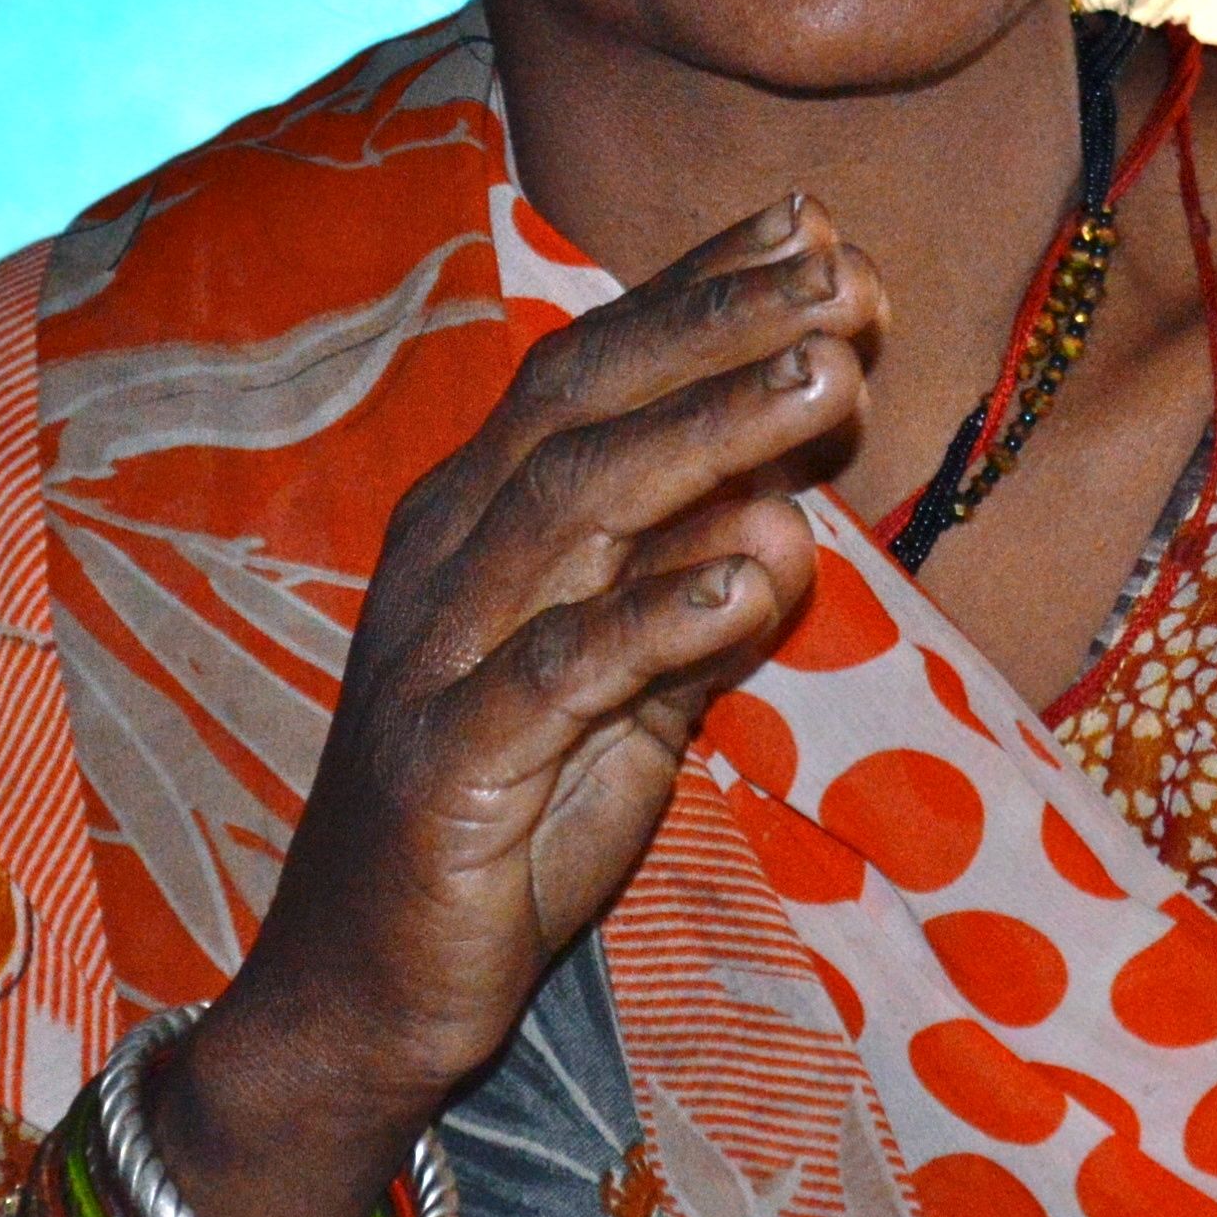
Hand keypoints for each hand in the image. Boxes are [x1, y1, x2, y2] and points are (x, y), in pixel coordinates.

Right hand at [156, 195, 883, 1216]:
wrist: (371, 991)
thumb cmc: (512, 821)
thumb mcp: (634, 697)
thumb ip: (706, 604)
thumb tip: (797, 510)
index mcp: (483, 515)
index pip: (594, 366)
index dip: (701, 290)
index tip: (817, 224)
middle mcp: (448, 555)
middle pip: (586, 402)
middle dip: (721, 326)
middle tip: (845, 274)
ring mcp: (437, 652)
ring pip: (575, 504)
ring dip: (709, 431)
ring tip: (826, 377)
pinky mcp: (447, 763)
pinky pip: (560, 668)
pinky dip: (660, 611)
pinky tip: (757, 566)